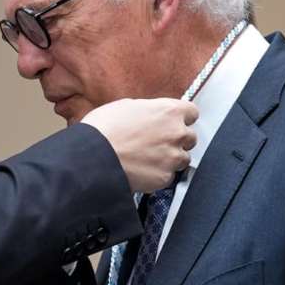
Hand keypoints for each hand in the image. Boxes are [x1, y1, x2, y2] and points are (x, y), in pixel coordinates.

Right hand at [81, 98, 197, 191]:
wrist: (93, 157)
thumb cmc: (104, 128)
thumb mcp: (126, 106)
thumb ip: (149, 110)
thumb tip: (152, 115)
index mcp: (169, 111)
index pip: (192, 112)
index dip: (181, 118)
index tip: (172, 122)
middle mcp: (177, 133)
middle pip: (190, 137)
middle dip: (176, 139)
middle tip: (157, 142)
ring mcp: (173, 157)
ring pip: (182, 158)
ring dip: (170, 158)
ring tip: (148, 159)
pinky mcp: (165, 177)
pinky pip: (168, 176)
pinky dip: (158, 174)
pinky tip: (142, 170)